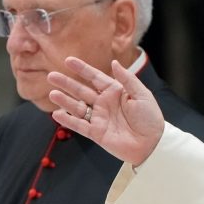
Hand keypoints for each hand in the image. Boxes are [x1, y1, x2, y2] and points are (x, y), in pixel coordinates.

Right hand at [48, 57, 164, 165]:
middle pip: (82, 91)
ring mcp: (99, 118)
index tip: (68, 60)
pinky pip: (79, 126)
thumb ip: (127, 79)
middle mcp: (104, 103)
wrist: (152, 143)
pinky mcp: (96, 133)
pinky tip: (57, 114)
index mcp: (116, 92)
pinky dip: (68, 120)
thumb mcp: (142, 95)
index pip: (96, 77)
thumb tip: (114, 62)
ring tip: (52, 93)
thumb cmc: (150, 118)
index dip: (82, 69)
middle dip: (67, 83)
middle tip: (51, 76)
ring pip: (77, 107)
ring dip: (65, 101)